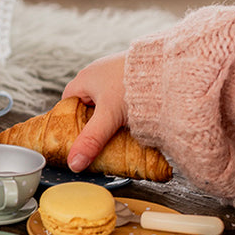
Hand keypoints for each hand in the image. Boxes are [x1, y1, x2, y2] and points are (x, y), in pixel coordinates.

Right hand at [60, 51, 128, 171]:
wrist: (166, 70)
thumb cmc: (131, 86)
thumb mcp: (108, 117)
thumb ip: (91, 140)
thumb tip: (74, 163)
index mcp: (85, 78)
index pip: (68, 102)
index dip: (68, 120)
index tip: (73, 137)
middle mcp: (99, 72)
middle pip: (88, 102)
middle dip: (91, 121)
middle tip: (95, 139)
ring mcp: (117, 73)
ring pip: (107, 100)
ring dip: (110, 115)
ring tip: (116, 132)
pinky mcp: (133, 76)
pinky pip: (122, 96)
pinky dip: (124, 108)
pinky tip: (132, 120)